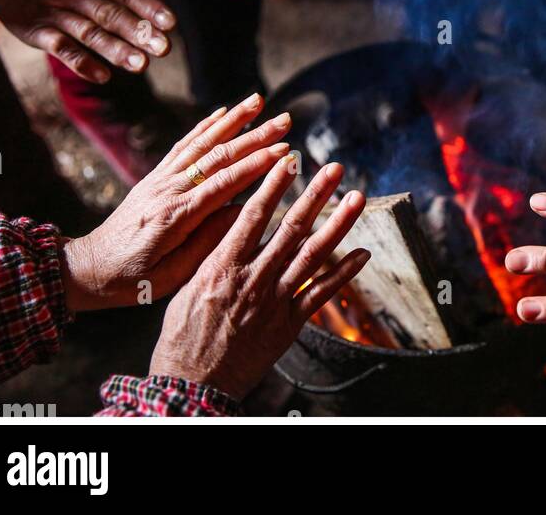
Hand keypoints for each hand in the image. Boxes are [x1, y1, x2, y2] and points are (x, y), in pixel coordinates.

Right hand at [0, 0, 175, 82]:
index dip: (149, 6)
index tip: (171, 22)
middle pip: (112, 13)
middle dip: (140, 32)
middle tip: (165, 49)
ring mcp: (56, 11)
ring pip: (90, 32)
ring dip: (116, 50)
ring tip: (141, 66)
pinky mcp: (37, 30)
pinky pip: (61, 47)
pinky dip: (81, 62)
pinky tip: (102, 76)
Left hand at [61, 93, 291, 308]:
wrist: (89, 268)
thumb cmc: (132, 281)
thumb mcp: (171, 277)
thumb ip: (206, 243)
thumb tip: (241, 211)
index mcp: (176, 217)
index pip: (224, 183)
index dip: (257, 164)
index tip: (285, 150)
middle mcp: (169, 190)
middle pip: (218, 155)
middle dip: (256, 136)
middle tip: (286, 120)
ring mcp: (161, 179)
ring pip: (202, 142)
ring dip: (234, 119)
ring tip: (259, 100)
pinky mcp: (155, 176)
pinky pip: (184, 145)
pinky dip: (205, 125)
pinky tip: (223, 112)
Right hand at [149, 158, 368, 399]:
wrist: (192, 386)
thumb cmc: (182, 335)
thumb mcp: (186, 286)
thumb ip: (212, 254)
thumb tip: (229, 223)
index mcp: (222, 266)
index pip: (253, 216)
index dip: (274, 186)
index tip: (290, 160)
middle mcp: (252, 279)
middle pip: (291, 229)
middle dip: (315, 195)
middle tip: (335, 168)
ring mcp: (273, 302)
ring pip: (312, 255)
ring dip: (338, 224)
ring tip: (357, 198)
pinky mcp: (288, 325)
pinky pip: (321, 294)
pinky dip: (343, 273)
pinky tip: (363, 253)